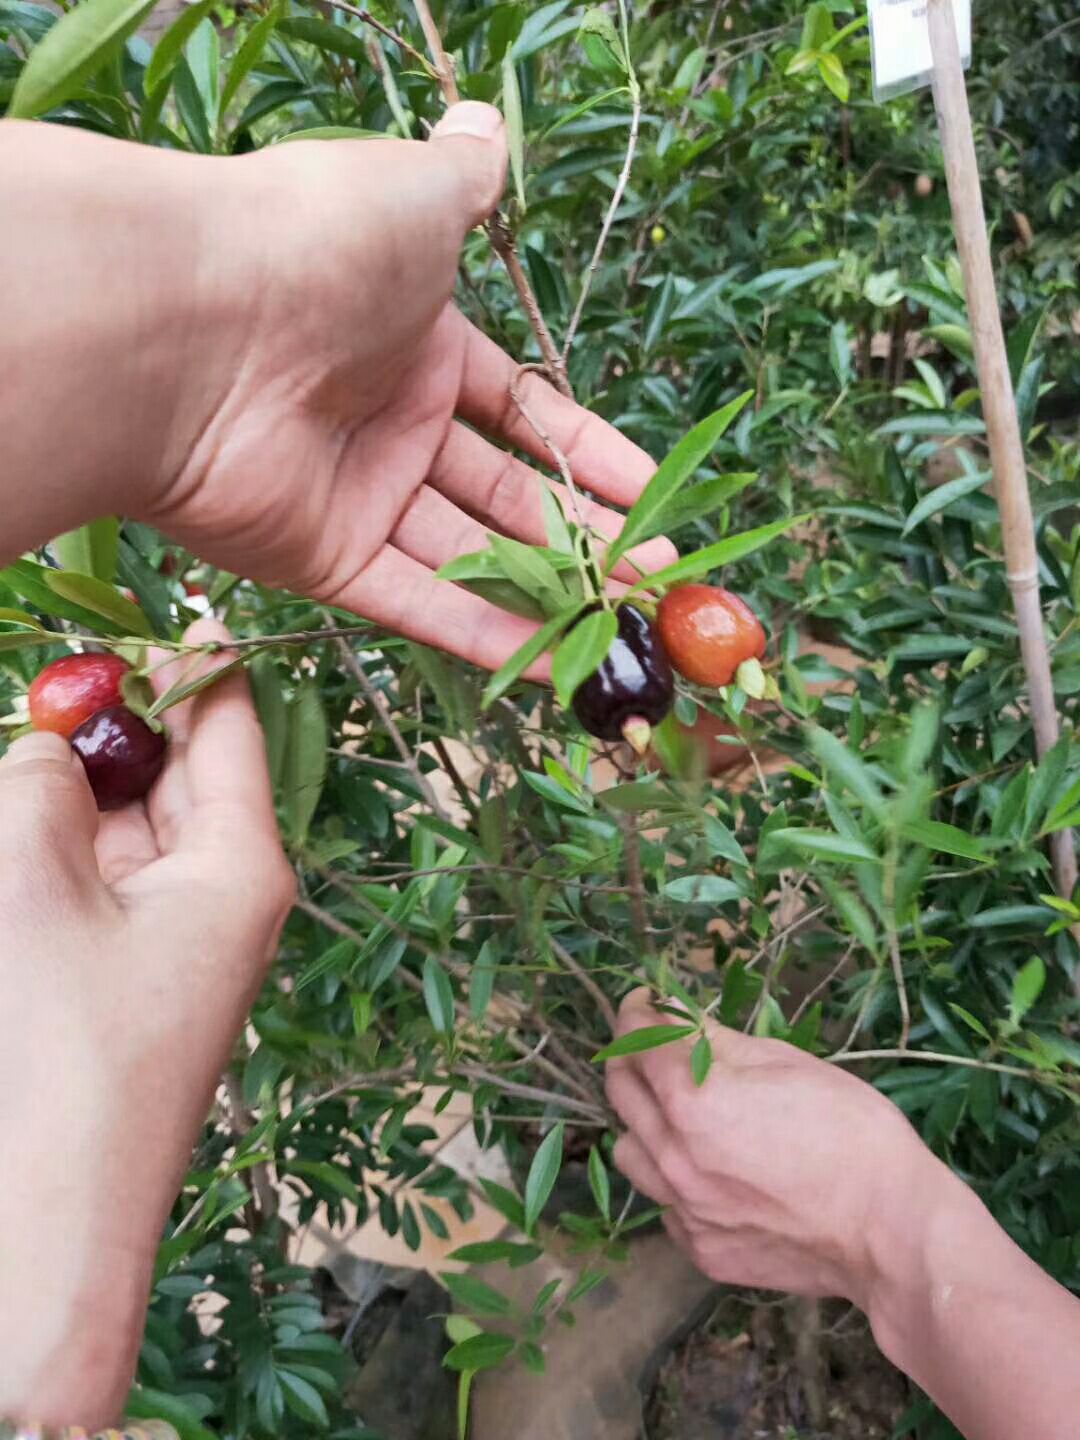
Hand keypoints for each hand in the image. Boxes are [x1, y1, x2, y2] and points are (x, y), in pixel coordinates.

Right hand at [0, 621, 292, 1426]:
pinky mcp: (141, 965)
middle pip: (178, 770)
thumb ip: (41, 786)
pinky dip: (69, 845)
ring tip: (32, 765)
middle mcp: (230, 888)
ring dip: (79, 790)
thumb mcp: (36, 887)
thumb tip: (45, 740)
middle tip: (57, 689)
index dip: (196, 661)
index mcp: (242, 860)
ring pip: (134, 822)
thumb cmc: (62, 1044)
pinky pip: (111, 875)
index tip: (169, 608)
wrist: (59, 1199)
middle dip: (112, 727)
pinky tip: (30, 829)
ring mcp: (186, 931)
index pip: (230, 725)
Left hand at [1, 108, 671, 672]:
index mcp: (417, 343)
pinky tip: (549, 663)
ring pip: (470, 556)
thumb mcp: (414, 194)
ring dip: (548, 593)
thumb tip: (486, 127)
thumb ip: (464, 179)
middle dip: (586, 535)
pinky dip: (478, 634)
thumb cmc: (318, 248)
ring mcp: (355, 495)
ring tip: (627, 625)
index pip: (525, 412)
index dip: (592, 455)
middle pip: (506, 493)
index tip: (655, 494)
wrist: (194, 324)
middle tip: (658, 578)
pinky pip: (413, 603)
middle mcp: (389, 421)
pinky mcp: (321, 560)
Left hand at [605, 990, 937, 1308]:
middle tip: (654, 1044)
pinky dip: (674, 1179)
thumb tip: (678, 1019)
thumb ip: (720, 1042)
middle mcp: (673, 1157)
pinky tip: (710, 1172)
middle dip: (632, 1057)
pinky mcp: (702, 1251)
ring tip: (679, 1114)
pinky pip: (664, 1205)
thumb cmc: (850, 1130)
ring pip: (629, 1152)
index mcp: (692, 1101)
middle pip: (622, 1092)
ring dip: (644, 1123)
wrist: (891, 1229)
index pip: (637, 1042)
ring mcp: (684, 1212)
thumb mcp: (787, 1062)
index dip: (638, 1012)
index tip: (646, 1001)